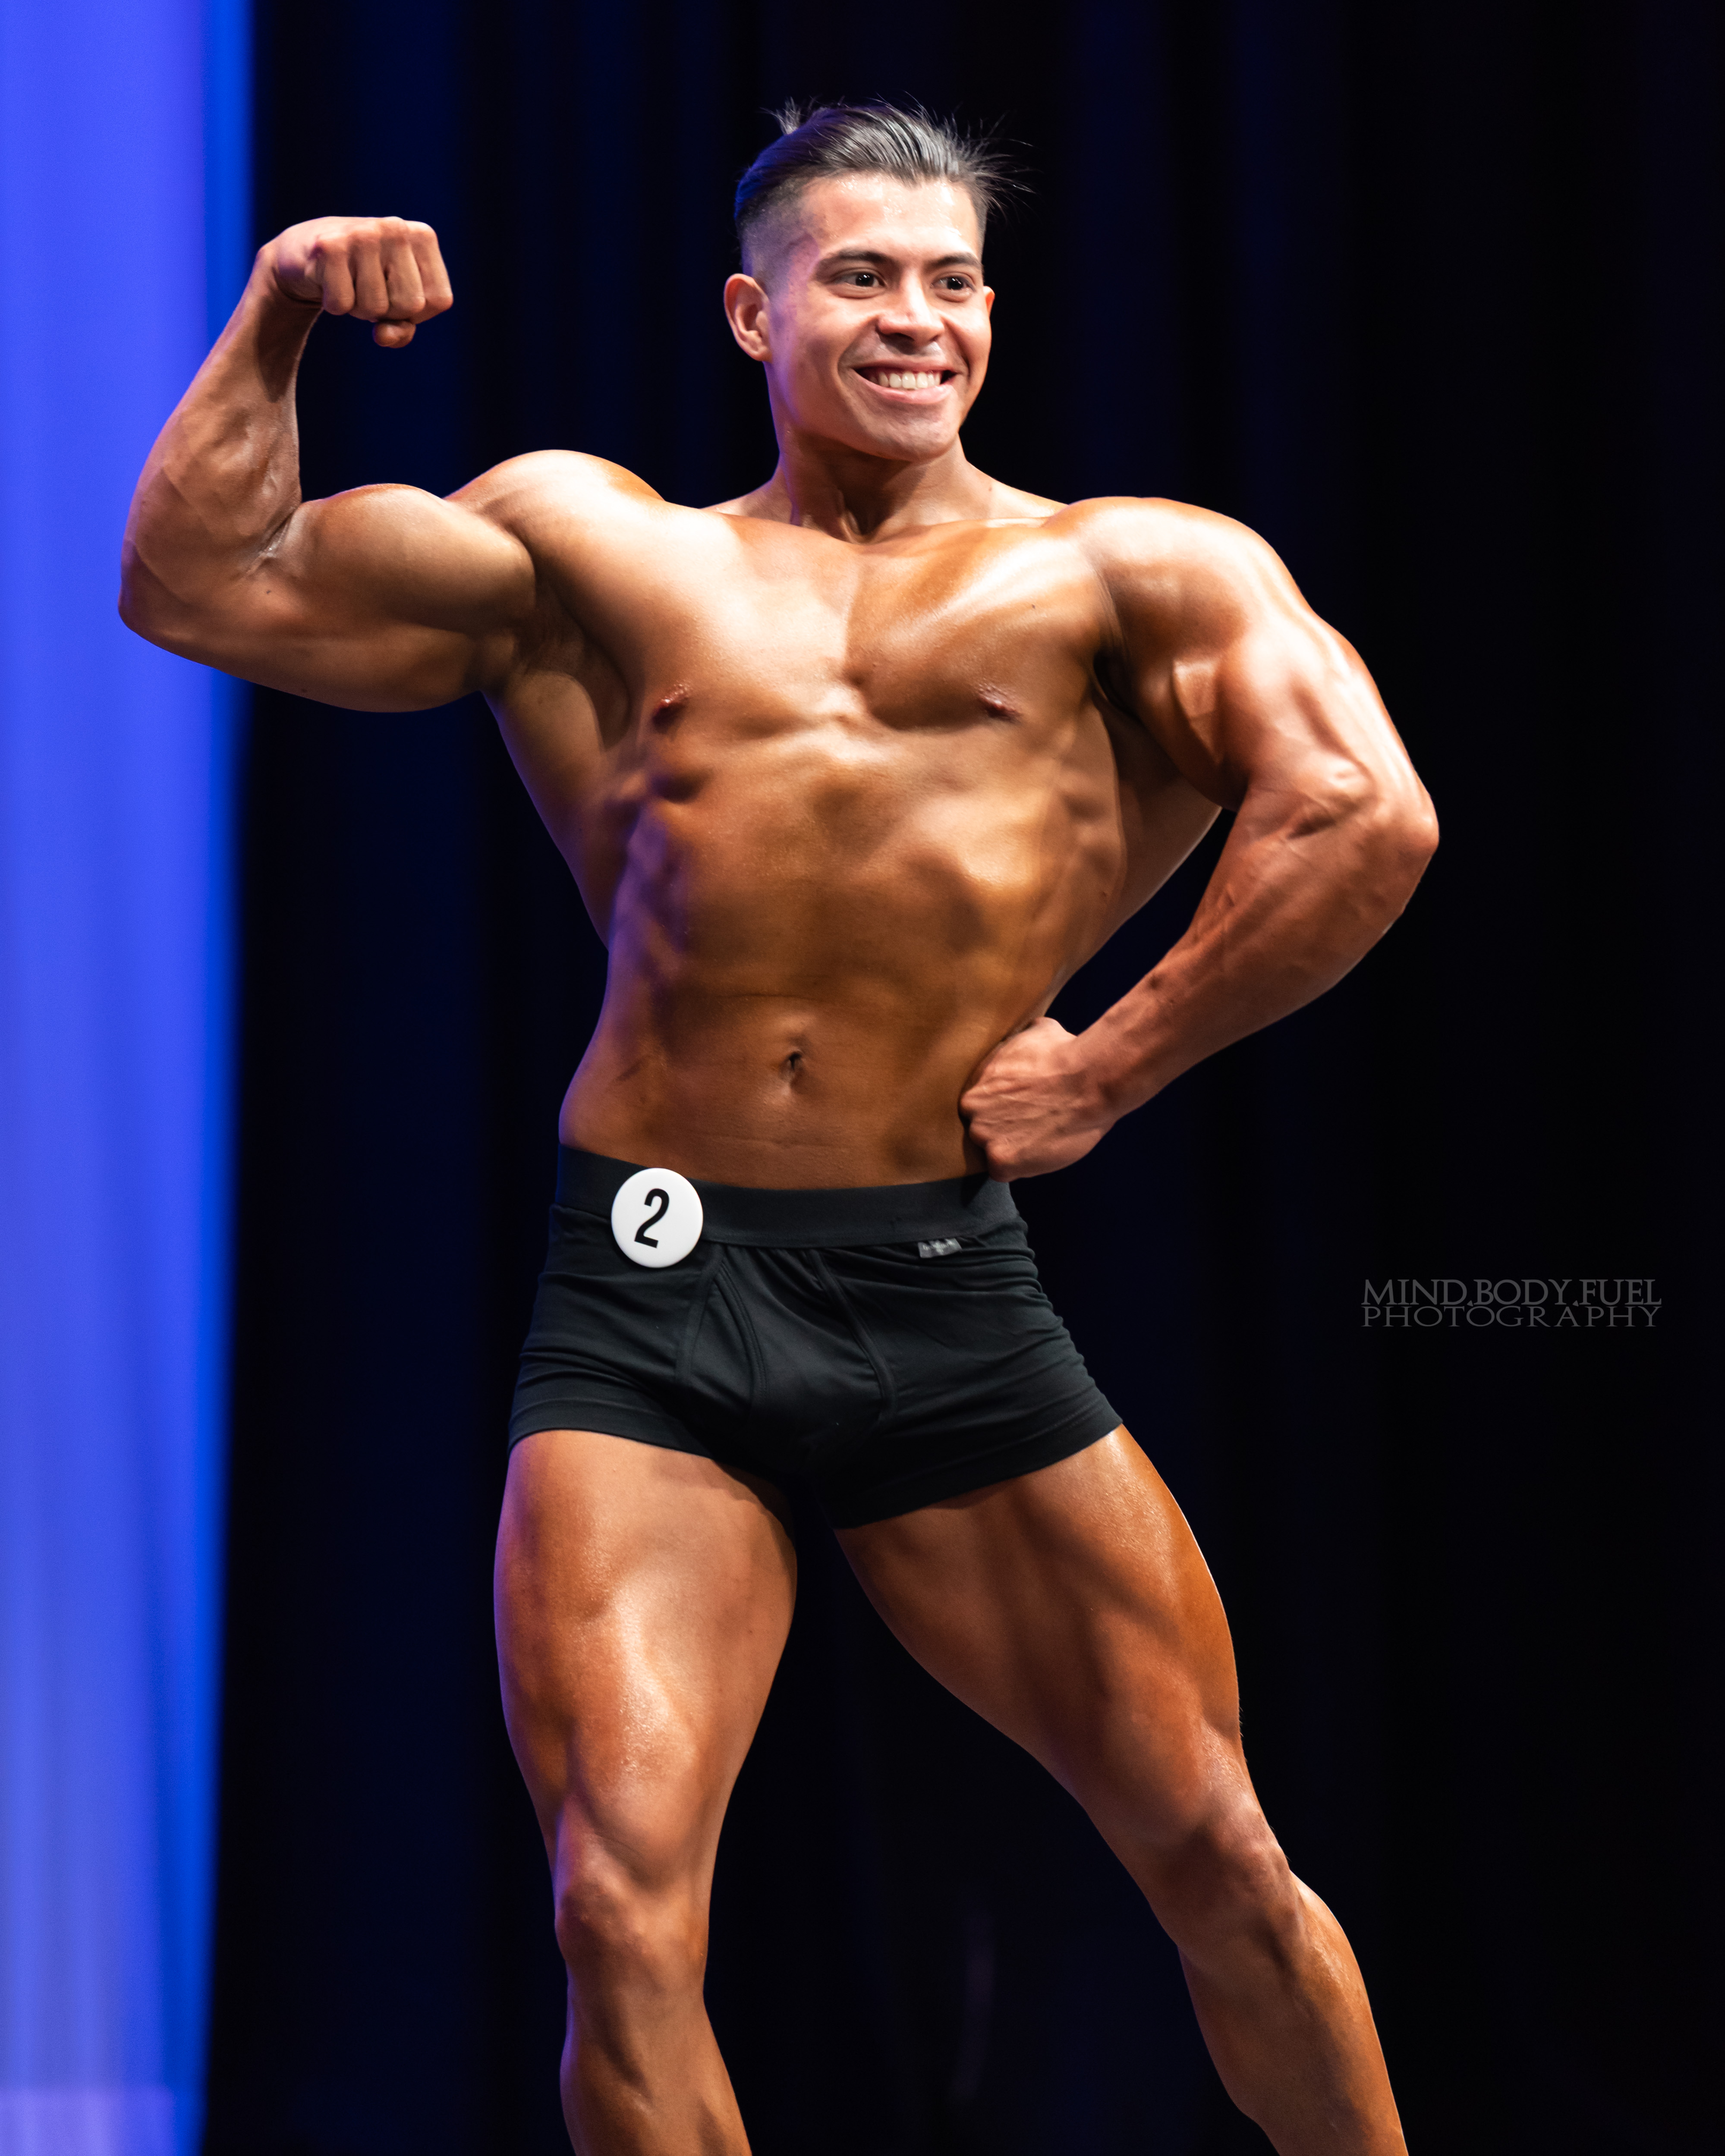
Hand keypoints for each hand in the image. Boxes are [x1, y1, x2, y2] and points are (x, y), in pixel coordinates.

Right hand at [261, 215, 452, 347]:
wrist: (305, 253)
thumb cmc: (361, 278)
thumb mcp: (394, 302)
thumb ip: (403, 328)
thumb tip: (385, 336)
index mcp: (422, 236)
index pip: (439, 300)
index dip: (417, 313)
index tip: (396, 294)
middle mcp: (396, 227)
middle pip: (409, 305)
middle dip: (387, 311)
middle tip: (368, 287)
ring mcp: (363, 234)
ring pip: (375, 307)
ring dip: (358, 307)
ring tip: (348, 281)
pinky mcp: (329, 246)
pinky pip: (343, 304)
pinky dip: (335, 305)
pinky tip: (329, 280)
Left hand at [959, 1016, 1116, 1180]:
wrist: (1088, 1081)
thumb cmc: (1066, 1054)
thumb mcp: (1036, 1032)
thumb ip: (1019, 1042)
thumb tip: (1025, 1034)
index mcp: (975, 1083)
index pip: (978, 1107)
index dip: (1001, 1111)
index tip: (1021, 1110)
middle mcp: (971, 1110)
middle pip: (981, 1130)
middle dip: (1003, 1129)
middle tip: (1031, 1125)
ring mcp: (984, 1136)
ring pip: (992, 1151)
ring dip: (1012, 1149)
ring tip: (1040, 1138)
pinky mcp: (1000, 1161)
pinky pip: (1002, 1172)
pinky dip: (1021, 1167)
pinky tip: (1040, 1152)